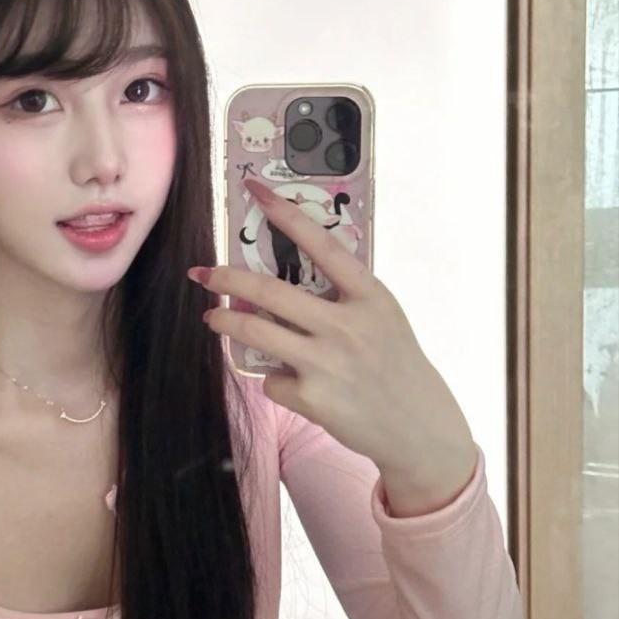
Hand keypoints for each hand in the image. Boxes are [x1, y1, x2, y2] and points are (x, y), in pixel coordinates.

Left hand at [188, 177, 475, 476]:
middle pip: (272, 291)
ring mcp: (327, 362)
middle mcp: (348, 325)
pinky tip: (296, 385)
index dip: (286, 216)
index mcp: (370, 296)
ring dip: (226, 322)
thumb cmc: (393, 366)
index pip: (322, 245)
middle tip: (203, 273)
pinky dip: (275, 378)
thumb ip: (343, 299)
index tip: (256, 191)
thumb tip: (280, 288)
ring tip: (213, 318)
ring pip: (256, 331)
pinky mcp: (312, 397)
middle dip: (227, 278)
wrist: (416, 426)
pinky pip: (272, 378)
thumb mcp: (381, 319)